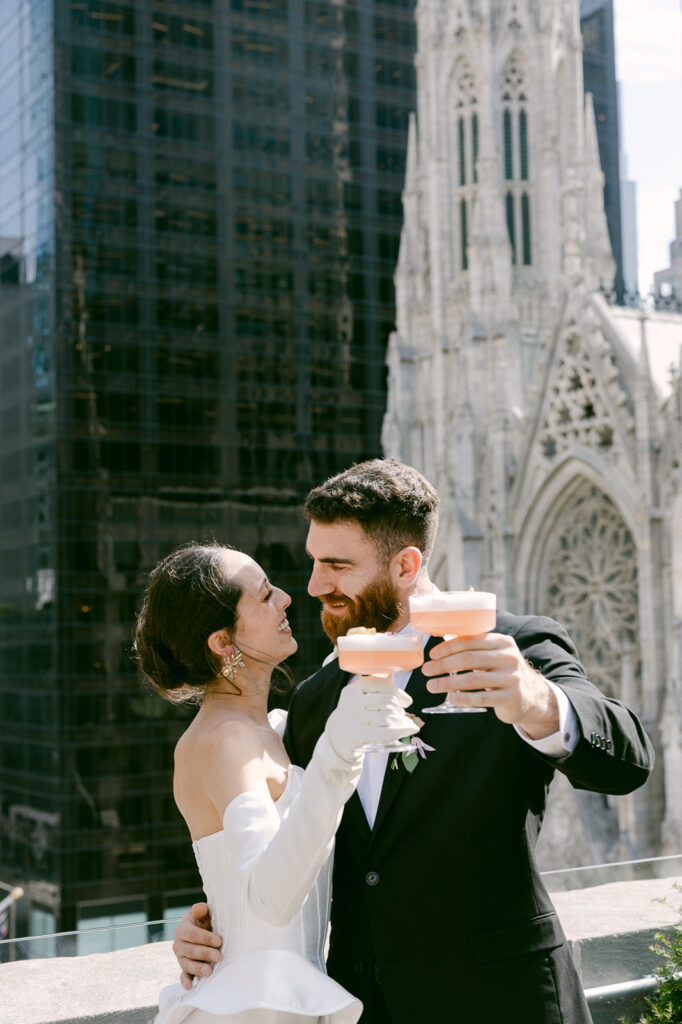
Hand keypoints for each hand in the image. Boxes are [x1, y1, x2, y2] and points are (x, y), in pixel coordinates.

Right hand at [173, 902, 221, 989]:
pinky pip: (183, 976)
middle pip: (190, 951)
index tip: (219, 941)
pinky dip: (185, 981)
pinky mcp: (184, 968)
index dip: (205, 938)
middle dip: (204, 954)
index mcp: (182, 929)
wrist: (203, 931)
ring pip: (187, 964)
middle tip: (218, 957)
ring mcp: (180, 958)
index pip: (192, 934)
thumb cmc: (204, 921)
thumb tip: (198, 908)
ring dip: (197, 969)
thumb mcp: (203, 913)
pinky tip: (190, 986)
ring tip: (209, 972)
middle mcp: (178, 945)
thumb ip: (200, 910)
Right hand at [325, 677, 418, 763]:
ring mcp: (355, 718)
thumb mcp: (362, 693)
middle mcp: (353, 700)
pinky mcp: (358, 735)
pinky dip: (402, 731)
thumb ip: (379, 682)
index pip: (383, 685)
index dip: (399, 694)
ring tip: (405, 723)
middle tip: (402, 714)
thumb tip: (399, 668)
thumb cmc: (356, 710)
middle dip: (399, 709)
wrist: (337, 734)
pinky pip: (386, 732)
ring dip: (402, 721)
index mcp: (356, 686)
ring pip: (388, 717)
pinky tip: (410, 730)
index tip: (407, 702)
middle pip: (387, 702)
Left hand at [422, 633, 558, 738]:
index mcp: (503, 642)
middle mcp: (509, 658)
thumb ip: (474, 647)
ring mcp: (512, 678)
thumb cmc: (503, 672)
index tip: (432, 654)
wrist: (532, 696)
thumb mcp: (494, 655)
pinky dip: (464, 698)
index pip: (471, 641)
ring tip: (432, 686)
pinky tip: (450, 698)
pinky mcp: (512, 697)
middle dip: (444, 665)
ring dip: (448, 682)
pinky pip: (483, 698)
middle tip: (426, 670)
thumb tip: (443, 638)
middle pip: (469, 659)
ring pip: (473, 679)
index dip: (448, 647)